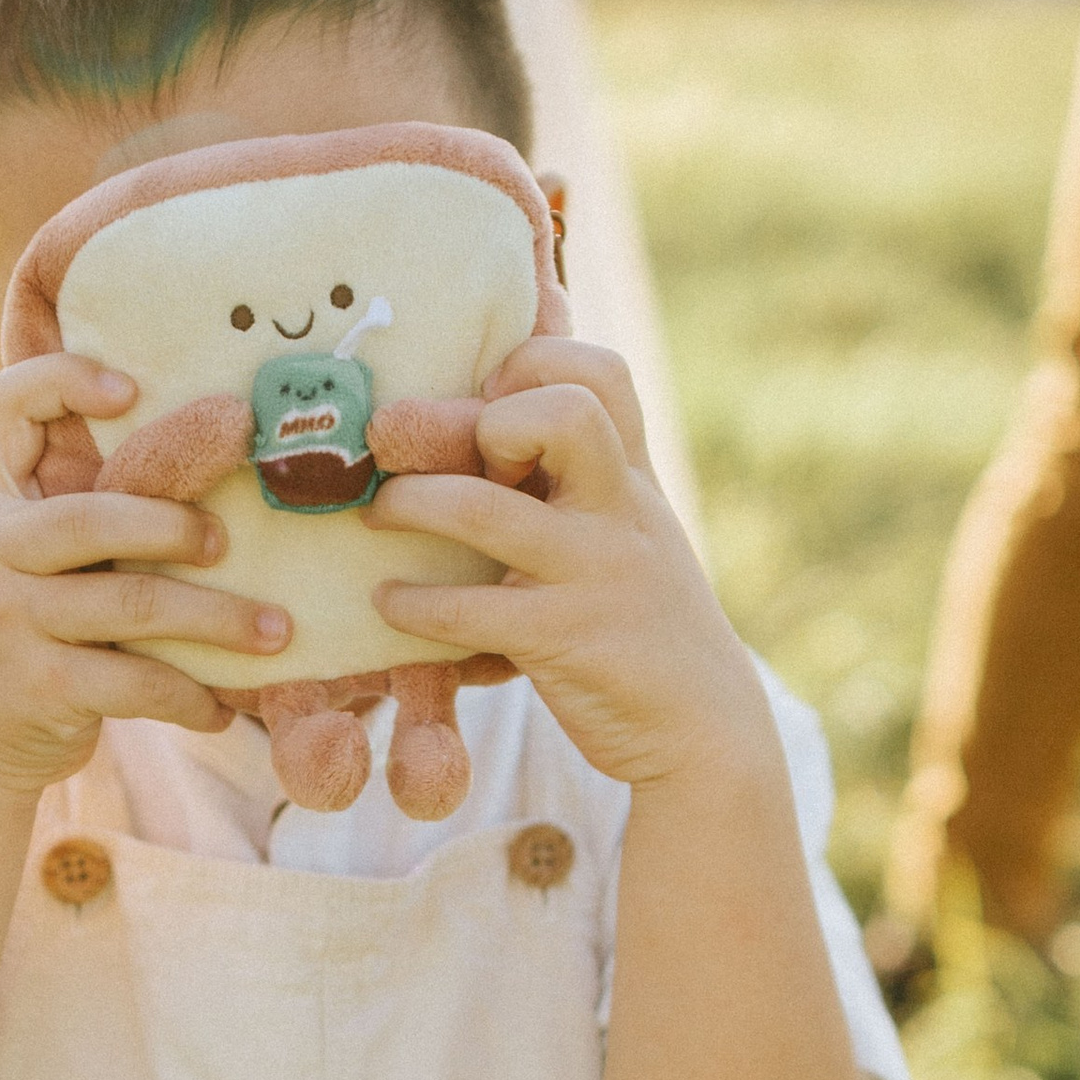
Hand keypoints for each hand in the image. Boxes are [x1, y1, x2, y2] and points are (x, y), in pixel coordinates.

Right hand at [0, 354, 288, 792]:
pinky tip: (220, 707)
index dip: (63, 380)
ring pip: (133, 603)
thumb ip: (79, 510)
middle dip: (175, 527)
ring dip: (219, 620)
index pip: (2, 405)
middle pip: (94, 517)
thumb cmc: (30, 632)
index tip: (133, 392)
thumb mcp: (31, 560)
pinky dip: (190, 695)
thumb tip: (204, 452)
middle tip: (228, 543)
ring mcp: (6, 621)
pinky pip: (136, 681)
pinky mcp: (37, 688)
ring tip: (276, 632)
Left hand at [365, 338, 771, 791]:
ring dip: (414, 504)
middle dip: (486, 421)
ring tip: (375, 517)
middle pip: (564, 410)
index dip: (532, 365)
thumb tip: (524, 353)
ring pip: (488, 507)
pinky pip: (471, 607)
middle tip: (435, 452)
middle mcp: (619, 509)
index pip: (599, 371)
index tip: (489, 399)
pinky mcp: (565, 638)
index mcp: (630, 474)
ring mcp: (595, 571)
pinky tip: (390, 604)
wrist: (704, 727)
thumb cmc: (641, 617)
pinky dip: (415, 603)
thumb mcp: (627, 525)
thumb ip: (582, 463)